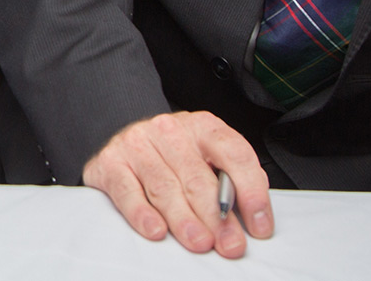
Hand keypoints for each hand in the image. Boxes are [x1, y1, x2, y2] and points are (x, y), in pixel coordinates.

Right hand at [83, 111, 273, 258]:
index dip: (251, 191)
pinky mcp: (111, 163)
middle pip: (197, 177)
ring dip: (184, 219)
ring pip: (164, 187)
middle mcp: (169, 130)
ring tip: (199, 242)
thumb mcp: (207, 157)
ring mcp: (138, 144)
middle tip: (228, 243)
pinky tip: (156, 230)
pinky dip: (142, 213)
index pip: (234, 154)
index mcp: (203, 127)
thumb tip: (252, 219)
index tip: (259, 225)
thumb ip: (230, 182)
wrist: (127, 139)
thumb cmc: (173, 156)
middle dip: (217, 216)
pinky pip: (128, 191)